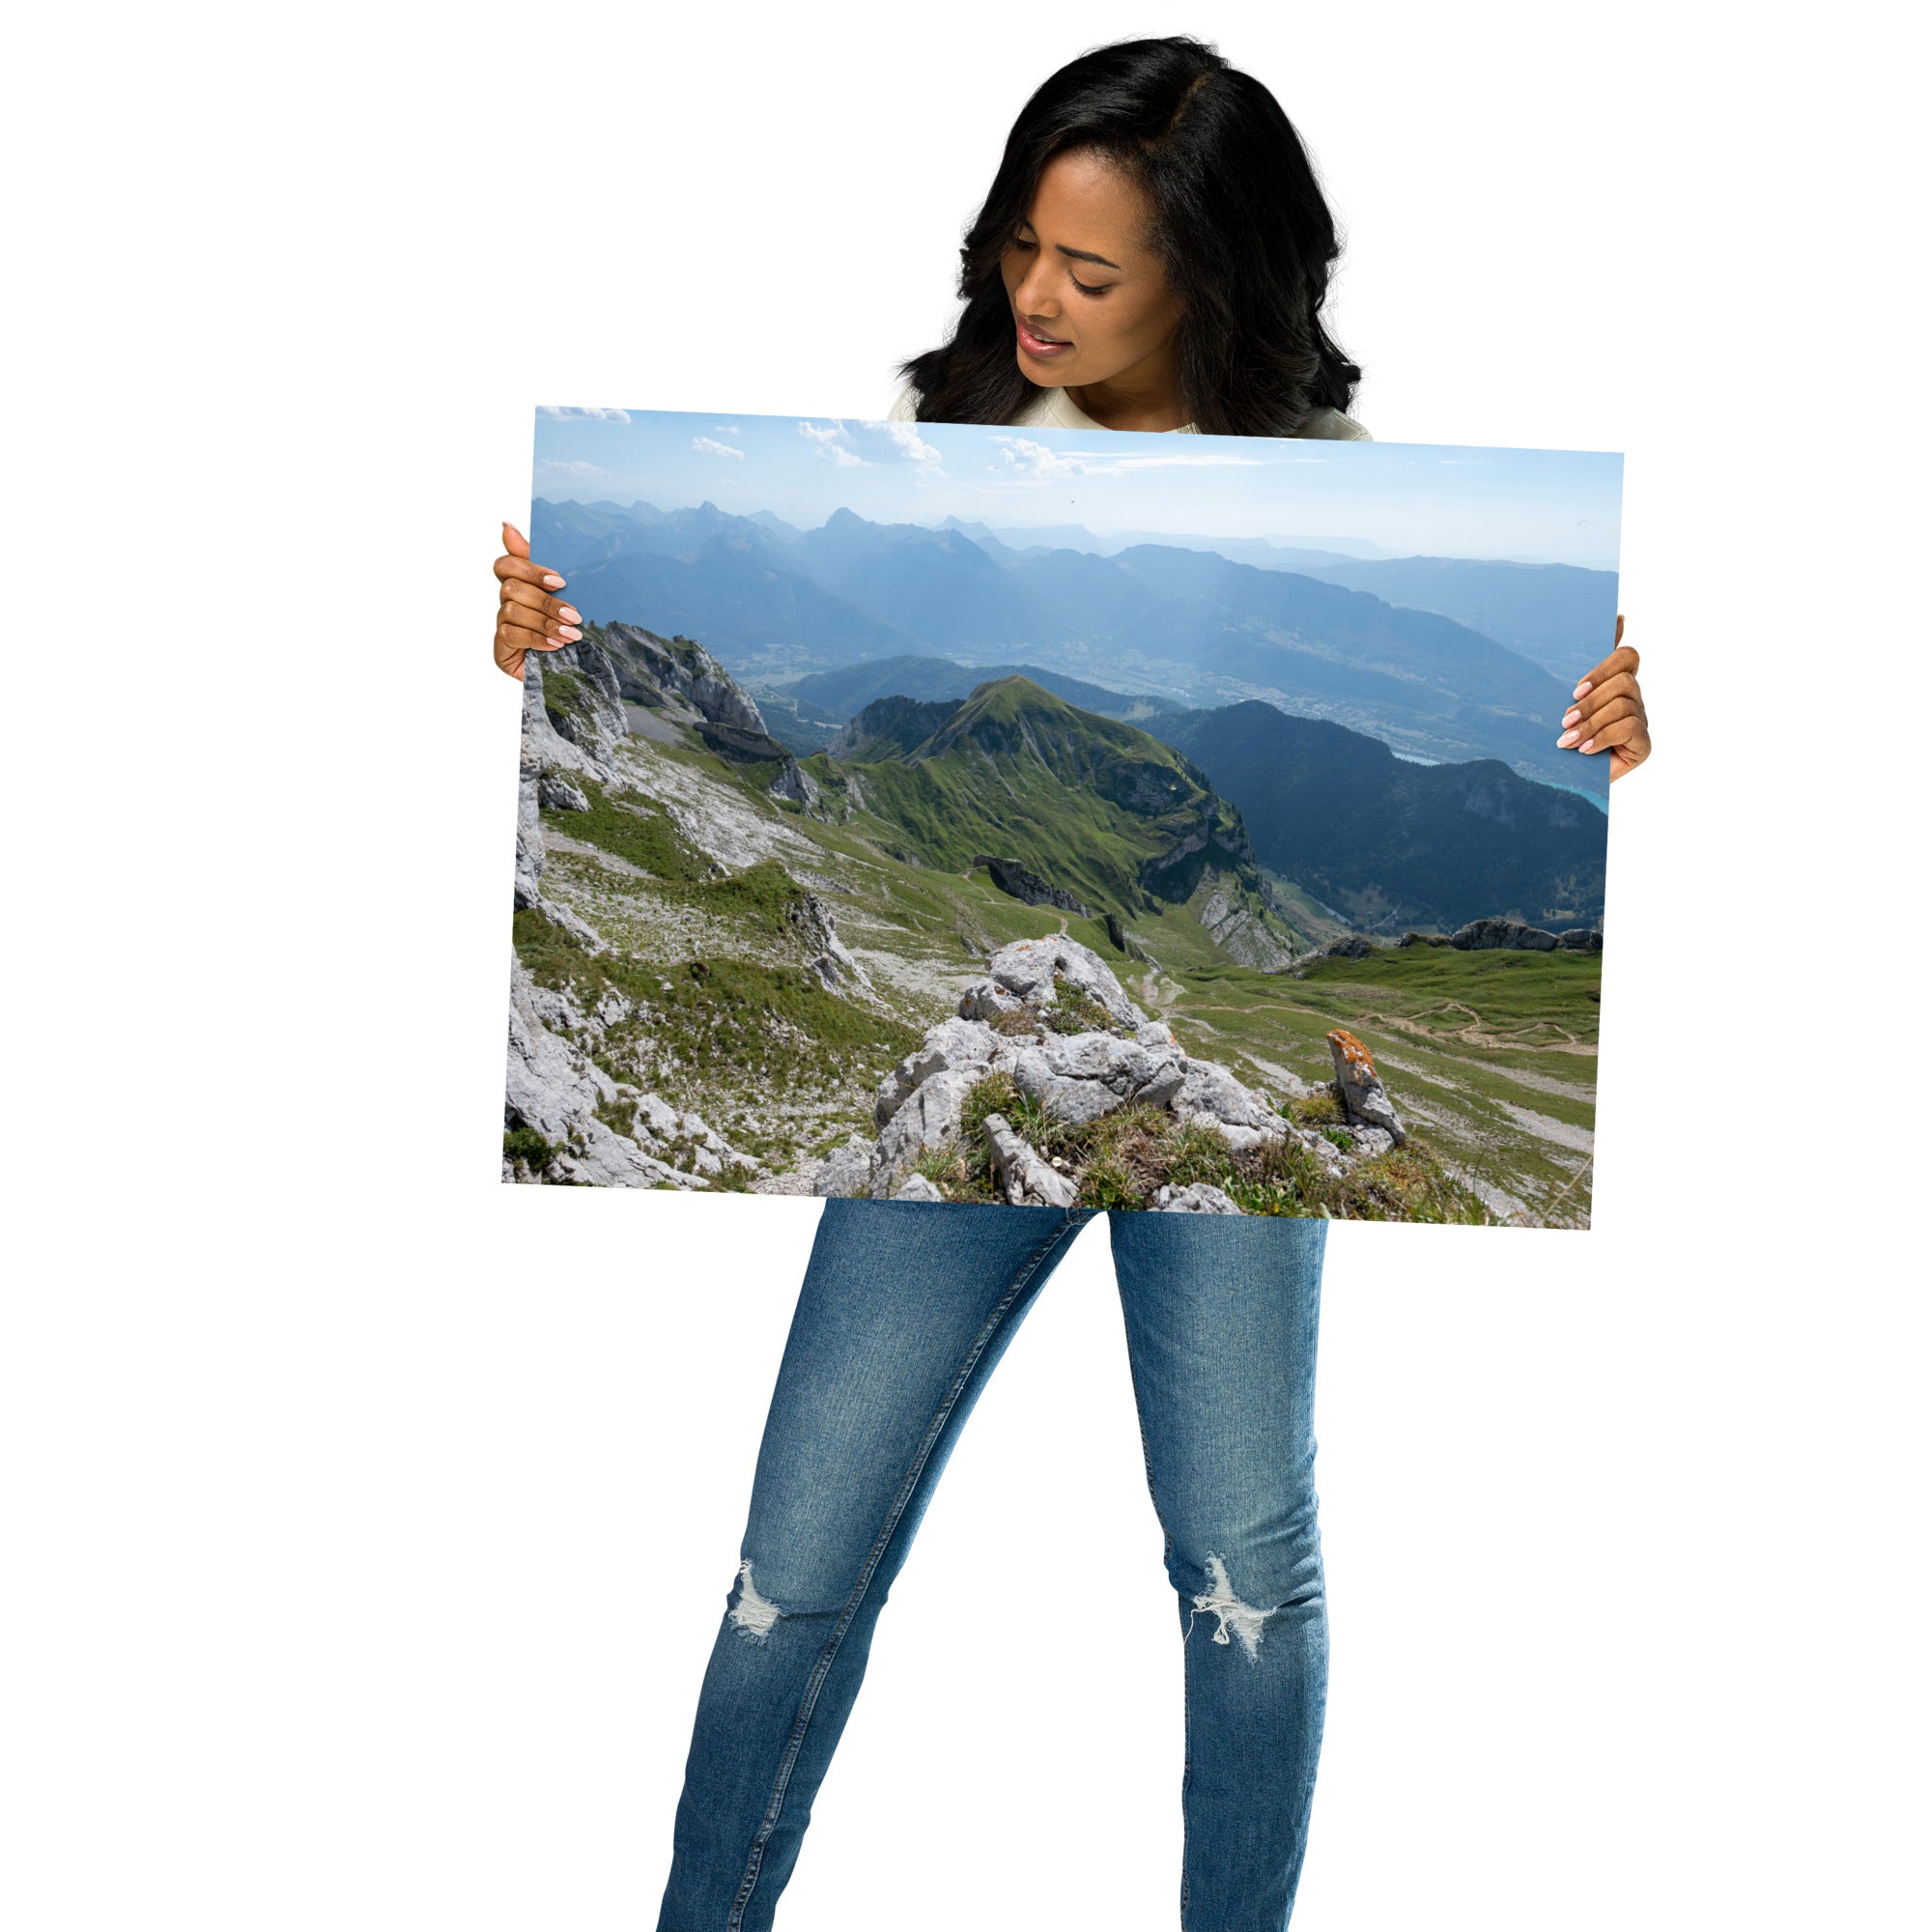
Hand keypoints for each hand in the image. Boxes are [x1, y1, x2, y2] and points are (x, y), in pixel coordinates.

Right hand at [493, 521, 579, 680]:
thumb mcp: (568, 594)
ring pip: (511, 610)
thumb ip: (543, 564)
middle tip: (575, 615)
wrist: (580, 673)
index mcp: (521, 585)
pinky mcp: (500, 649)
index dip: (530, 569)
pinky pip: (510, 634)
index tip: (560, 581)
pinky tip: (556, 646)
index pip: (506, 564)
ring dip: (545, 622)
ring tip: (572, 634)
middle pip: (511, 587)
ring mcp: (502, 625)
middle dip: (546, 601)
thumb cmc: (572, 628)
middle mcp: (507, 603)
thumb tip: (506, 525)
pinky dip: (536, 638)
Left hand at [1557, 615, 1649, 780]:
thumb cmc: (1562, 735)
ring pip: (1623, 704)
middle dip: (1590, 701)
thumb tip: (1617, 616)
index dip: (1605, 666)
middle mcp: (1633, 699)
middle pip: (1624, 681)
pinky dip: (1602, 738)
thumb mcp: (1564, 701)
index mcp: (1616, 683)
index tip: (1576, 688)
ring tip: (1567, 740)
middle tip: (1565, 720)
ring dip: (1591, 722)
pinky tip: (1584, 750)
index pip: (1627, 657)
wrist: (1562, 779)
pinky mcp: (1643, 745)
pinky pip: (1630, 728)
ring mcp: (1641, 721)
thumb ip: (1581, 668)